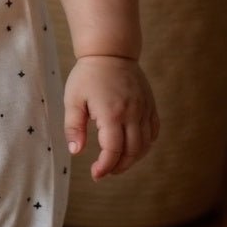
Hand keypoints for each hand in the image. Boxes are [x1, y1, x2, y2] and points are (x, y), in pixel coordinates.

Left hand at [63, 55, 158, 179]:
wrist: (110, 52)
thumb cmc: (87, 75)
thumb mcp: (73, 99)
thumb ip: (73, 126)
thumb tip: (75, 151)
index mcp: (112, 114)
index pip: (113, 151)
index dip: (105, 167)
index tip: (96, 174)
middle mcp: (132, 114)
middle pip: (132, 152)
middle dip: (119, 167)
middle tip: (105, 171)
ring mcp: (144, 110)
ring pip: (145, 145)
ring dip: (133, 159)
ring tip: (117, 162)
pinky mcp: (150, 106)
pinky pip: (153, 132)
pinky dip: (145, 145)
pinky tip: (133, 147)